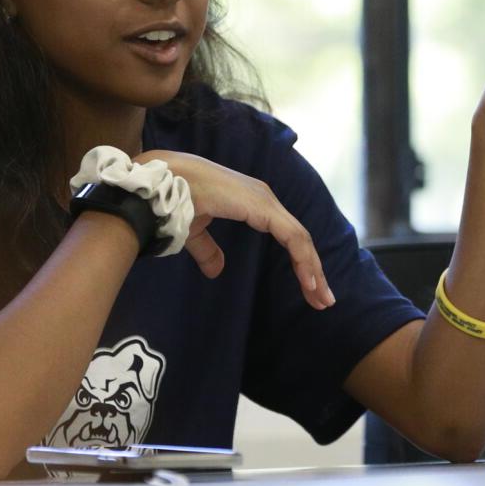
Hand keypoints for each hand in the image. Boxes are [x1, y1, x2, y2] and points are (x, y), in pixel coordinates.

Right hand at [136, 150, 334, 308]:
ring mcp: (265, 201)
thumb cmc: (175, 200)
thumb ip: (209, 250)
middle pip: (299, 239)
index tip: (311, 290)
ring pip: (300, 239)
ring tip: (321, 299)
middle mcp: (264, 199)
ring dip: (313, 270)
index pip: (287, 235)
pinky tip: (309, 282)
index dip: (301, 263)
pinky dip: (303, 259)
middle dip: (314, 271)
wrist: (160, 184)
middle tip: (324, 301)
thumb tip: (217, 271)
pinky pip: (291, 236)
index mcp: (253, 203)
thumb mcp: (196, 230)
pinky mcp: (262, 206)